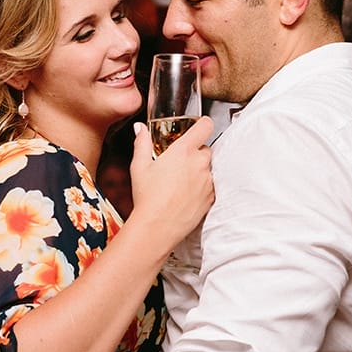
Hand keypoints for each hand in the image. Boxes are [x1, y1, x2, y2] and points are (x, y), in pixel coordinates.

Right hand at [127, 116, 214, 253]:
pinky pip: (211, 185)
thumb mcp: (139, 166)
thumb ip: (142, 143)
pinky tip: (185, 195)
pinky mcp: (211, 197)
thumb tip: (140, 129)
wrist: (157, 227)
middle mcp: (199, 163)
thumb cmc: (147, 197)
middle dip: (195, 153)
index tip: (198, 127)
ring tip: (181, 182)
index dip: (203, 124)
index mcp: (183, 151)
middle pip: (206, 148)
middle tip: (180, 162)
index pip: (205, 126)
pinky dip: (202, 187)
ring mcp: (208, 181)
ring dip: (199, 171)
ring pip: (209, 168)